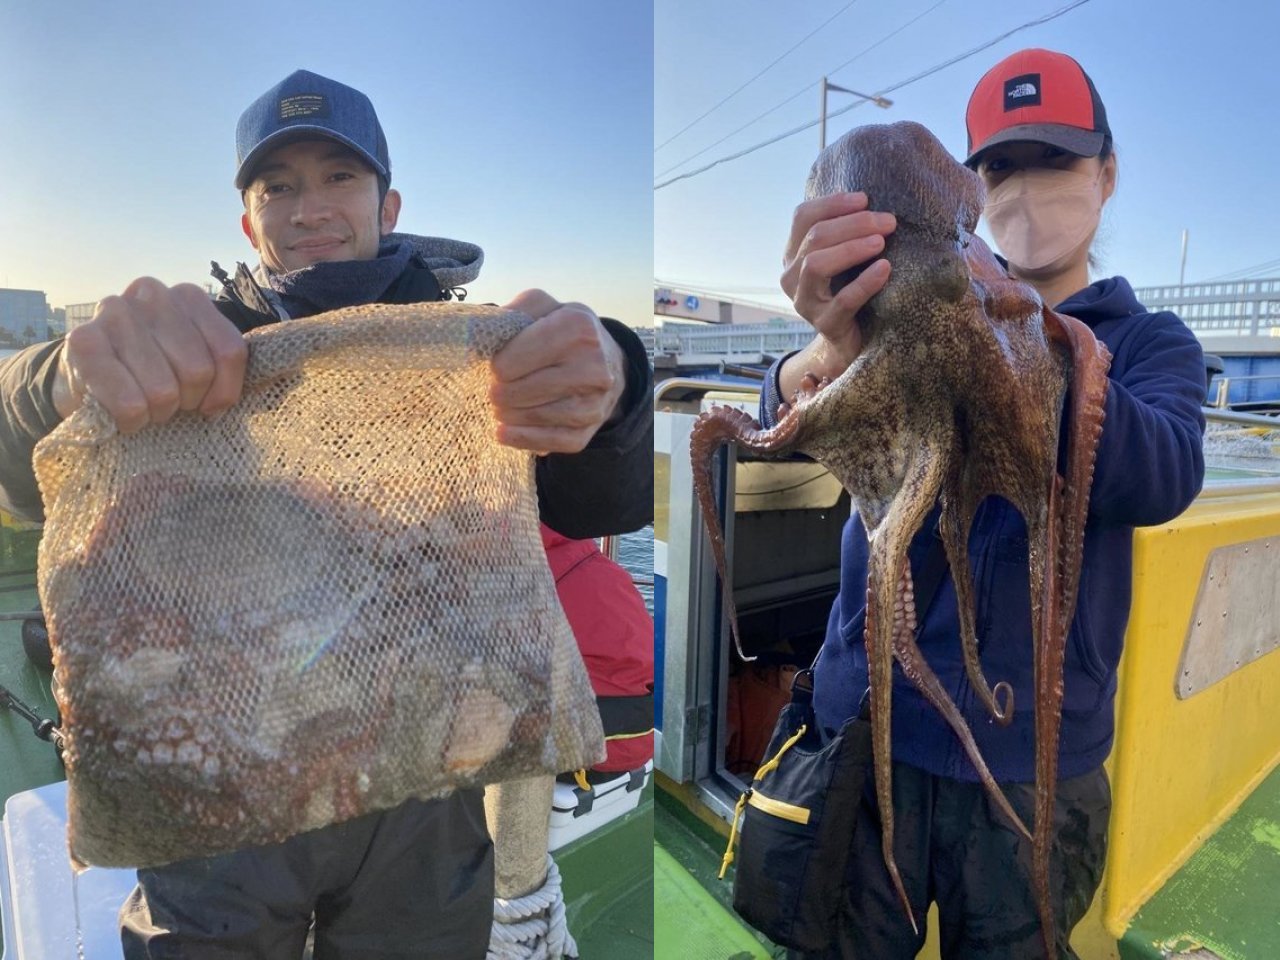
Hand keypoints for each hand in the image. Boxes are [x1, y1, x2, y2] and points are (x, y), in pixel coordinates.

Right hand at [51, 277, 247, 433]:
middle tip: (169, 402)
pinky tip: (123, 414)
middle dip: (186, 401)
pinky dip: (131, 421)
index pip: (229, 352)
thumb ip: (222, 371)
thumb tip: (216, 405)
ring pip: (163, 391)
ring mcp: (114, 312)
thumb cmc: (154, 369)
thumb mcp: (198, 363)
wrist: (89, 373)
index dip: (223, 390)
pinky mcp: (82, 340)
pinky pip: (128, 403)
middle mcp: (152, 294)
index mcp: (188, 296)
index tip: (207, 402)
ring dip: (157, 412)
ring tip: (145, 404)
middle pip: (197, 371)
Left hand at [491, 290, 626, 453]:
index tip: (496, 365)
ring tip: (499, 408)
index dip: (497, 365)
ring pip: (536, 417)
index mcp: (577, 327)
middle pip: (523, 390)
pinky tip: (504, 432)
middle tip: (494, 390)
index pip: (516, 358)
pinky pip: (552, 441)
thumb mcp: (542, 307)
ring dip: (508, 415)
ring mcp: (596, 400)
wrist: (608, 360)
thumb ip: (511, 312)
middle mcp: (593, 365)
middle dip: (500, 392)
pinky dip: (523, 439)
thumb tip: (475, 334)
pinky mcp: (591, 427)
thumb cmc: (565, 331)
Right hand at [777, 192, 894, 404]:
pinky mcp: (824, 324)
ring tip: (881, 242)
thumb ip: (846, 234)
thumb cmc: (849, 291)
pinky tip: (884, 268)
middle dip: (854, 223)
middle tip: (887, 221)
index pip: (802, 217)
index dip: (832, 203)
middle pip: (815, 237)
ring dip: (852, 248)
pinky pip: (843, 300)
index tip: (865, 198)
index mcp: (793, 255)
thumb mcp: (842, 260)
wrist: (848, 343)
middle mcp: (791, 276)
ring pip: (816, 264)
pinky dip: (865, 282)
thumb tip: (876, 203)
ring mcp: (804, 302)